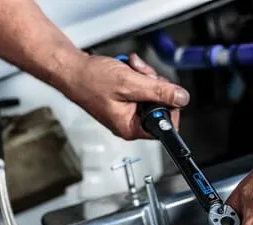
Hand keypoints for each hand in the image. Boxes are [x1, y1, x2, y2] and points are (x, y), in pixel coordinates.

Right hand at [62, 53, 188, 139]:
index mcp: (130, 128)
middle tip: (143, 74)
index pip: (164, 127)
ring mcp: (128, 110)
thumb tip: (182, 98)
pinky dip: (138, 74)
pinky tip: (128, 68)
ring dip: (146, 76)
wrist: (71, 69)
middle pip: (160, 106)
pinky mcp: (126, 98)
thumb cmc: (89, 80)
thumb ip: (159, 92)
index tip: (168, 93)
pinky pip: (142, 87)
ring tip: (131, 68)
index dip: (170, 107)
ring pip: (152, 93)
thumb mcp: (130, 84)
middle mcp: (130, 122)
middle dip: (155, 85)